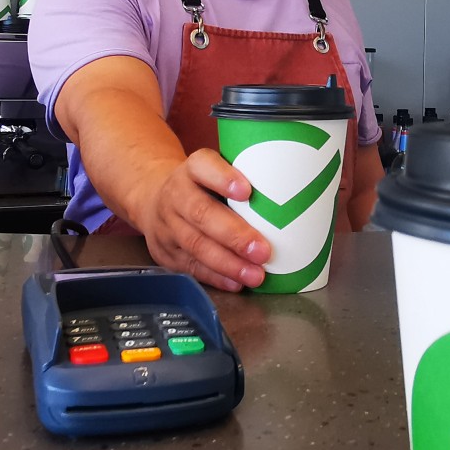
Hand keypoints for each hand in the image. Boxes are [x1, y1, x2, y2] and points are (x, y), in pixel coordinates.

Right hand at [138, 149, 269, 290]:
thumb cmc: (202, 187)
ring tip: (255, 274)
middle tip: (263, 251)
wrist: (153, 199)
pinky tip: (236, 283)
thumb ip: (246, 177)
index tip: (247, 191)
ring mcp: (167, 225)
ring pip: (195, 244)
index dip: (223, 178)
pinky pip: (191, 267)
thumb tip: (296, 194)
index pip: (203, 166)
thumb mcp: (215, 171)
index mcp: (192, 169)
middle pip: (201, 213)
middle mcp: (176, 194)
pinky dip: (216, 277)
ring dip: (228, 263)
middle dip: (234, 235)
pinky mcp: (166, 252)